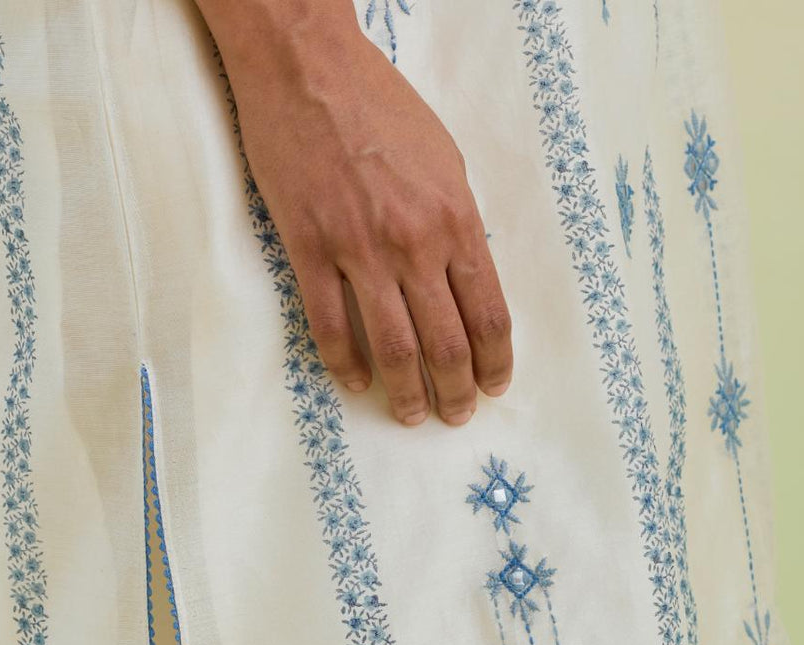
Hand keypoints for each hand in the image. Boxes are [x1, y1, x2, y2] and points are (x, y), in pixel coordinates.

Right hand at [217, 15, 512, 426]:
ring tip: (411, 416)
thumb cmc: (379, 107)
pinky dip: (345, 364)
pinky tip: (356, 383)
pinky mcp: (309, 250)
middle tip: (456, 416)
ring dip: (406, 393)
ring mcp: (359, 251)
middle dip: (456, 392)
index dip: (495, 362)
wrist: (307, 68)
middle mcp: (414, 243)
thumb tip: (463, 278)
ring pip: (392, 348)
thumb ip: (455, 225)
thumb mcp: (444, 161)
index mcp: (454, 220)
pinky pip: (330, 327)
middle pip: (446, 344)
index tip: (494, 387)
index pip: (488, 314)